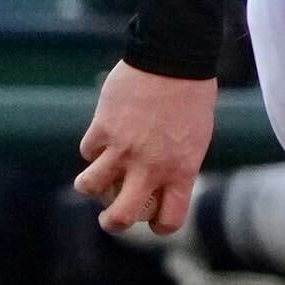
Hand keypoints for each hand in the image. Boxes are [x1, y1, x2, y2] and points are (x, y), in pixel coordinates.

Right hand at [77, 61, 218, 233]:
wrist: (173, 58)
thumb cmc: (193, 95)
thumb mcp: (197, 137)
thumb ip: (179, 163)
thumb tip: (162, 181)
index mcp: (181, 171)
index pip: (171, 218)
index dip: (161, 226)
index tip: (154, 220)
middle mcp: (150, 166)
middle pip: (122, 216)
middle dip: (113, 224)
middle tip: (111, 218)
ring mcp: (123, 148)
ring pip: (91, 187)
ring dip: (89, 187)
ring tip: (93, 181)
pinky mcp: (102, 127)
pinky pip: (87, 151)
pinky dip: (92, 150)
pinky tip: (101, 140)